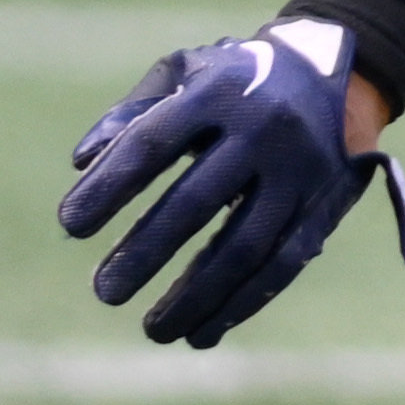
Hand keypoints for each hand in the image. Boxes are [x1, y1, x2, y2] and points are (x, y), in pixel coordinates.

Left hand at [57, 18, 404, 348]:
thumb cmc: (233, 78)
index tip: (69, 225)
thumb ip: (129, 114)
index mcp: (216, 93)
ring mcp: (298, 172)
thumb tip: (80, 164)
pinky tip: (202, 333)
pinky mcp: (323, 207)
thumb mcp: (183, 71)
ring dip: (197, 295)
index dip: (110, 185)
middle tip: (104, 292)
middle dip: (148, 251)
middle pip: (198, 201)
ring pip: (244, 245)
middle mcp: (261, 131)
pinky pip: (282, 264)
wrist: (336, 72)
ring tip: (153, 330)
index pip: (153, 143)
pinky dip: (241, 303)